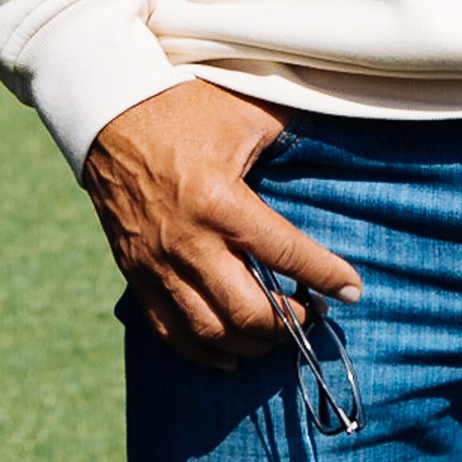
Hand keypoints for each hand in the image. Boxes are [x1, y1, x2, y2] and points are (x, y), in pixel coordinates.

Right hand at [83, 80, 360, 365]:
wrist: (109, 109)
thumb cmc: (183, 105)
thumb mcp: (244, 112)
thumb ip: (288, 136)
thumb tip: (334, 149)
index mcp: (220, 201)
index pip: (285, 253)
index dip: (327, 276)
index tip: (353, 289)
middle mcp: (189, 242)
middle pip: (249, 311)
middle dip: (291, 321)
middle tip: (313, 313)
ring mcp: (157, 263)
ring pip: (211, 332)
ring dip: (252, 343)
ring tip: (277, 334)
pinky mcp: (136, 272)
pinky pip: (169, 331)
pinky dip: (202, 353)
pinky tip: (229, 356)